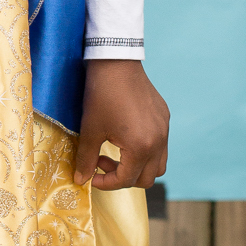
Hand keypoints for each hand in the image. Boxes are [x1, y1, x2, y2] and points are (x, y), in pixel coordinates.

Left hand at [74, 58, 168, 191]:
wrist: (116, 61)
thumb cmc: (101, 95)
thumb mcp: (90, 129)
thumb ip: (86, 159)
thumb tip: (81, 180)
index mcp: (141, 147)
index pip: (126, 180)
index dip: (107, 183)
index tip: (92, 177)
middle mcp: (159, 141)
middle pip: (147, 178)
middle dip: (123, 178)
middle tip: (101, 162)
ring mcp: (164, 129)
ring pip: (158, 164)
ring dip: (137, 167)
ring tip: (115, 152)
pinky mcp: (164, 117)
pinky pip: (160, 145)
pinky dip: (145, 151)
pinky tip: (125, 136)